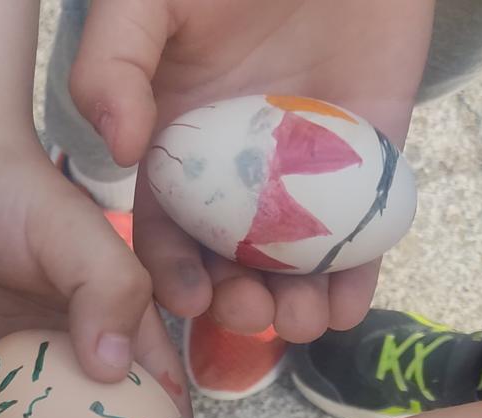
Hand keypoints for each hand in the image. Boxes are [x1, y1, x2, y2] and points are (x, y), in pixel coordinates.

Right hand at [69, 0, 433, 340]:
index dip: (171, 270)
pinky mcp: (369, 154)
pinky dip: (357, 273)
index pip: (164, 227)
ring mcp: (304, 165)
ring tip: (302, 321)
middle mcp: (236, 169)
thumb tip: (114, 149)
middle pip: (230, 257)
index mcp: (177, 142)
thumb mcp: (146, 1)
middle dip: (238, 300)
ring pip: (295, 257)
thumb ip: (112, 64)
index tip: (188, 299)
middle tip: (251, 315)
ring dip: (295, 301)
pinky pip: (362, 227)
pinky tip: (347, 303)